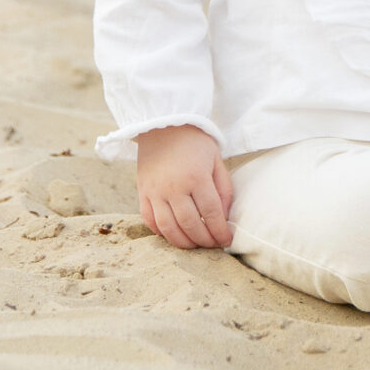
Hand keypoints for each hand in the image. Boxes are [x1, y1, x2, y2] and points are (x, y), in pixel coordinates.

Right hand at [135, 124, 233, 248]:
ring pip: (169, 228)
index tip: (227, 240)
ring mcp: (156, 192)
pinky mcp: (142, 192)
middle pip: (190, 225)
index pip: (211, 213)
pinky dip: (161, 233)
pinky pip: (150, 220)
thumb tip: (223, 216)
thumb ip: (222, 188)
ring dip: (183, 242)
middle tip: (212, 245)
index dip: (220, 230)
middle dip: (204, 240)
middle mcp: (174, 187)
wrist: (164, 124)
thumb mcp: (216, 159)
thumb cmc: (195, 141)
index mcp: (196, 177)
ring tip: (195, 245)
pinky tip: (173, 235)